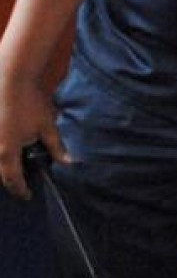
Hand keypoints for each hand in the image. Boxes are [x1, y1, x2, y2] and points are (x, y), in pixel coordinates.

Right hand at [0, 75, 69, 198]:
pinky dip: (0, 155)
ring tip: (12, 168)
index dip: (20, 190)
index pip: (13, 179)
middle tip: (19, 184)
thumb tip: (69, 163)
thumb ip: (56, 147)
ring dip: (2, 167)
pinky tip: (7, 152)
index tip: (27, 196)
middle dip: (8, 181)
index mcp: (7, 151)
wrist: (10, 80)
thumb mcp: (47, 126)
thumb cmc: (30, 103)